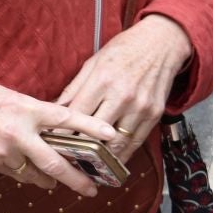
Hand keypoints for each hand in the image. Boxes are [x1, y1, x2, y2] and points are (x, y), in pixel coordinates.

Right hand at [0, 76, 121, 197]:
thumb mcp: (9, 96)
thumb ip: (33, 112)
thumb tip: (54, 127)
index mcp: (26, 110)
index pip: (66, 119)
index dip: (91, 128)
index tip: (112, 136)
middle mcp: (18, 133)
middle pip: (56, 163)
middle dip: (77, 180)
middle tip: (91, 189)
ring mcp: (4, 152)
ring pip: (36, 175)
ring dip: (49, 180)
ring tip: (57, 182)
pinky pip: (15, 174)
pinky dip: (24, 173)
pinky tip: (25, 170)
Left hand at [57, 15, 193, 161]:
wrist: (161, 44)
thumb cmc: (122, 51)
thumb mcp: (93, 63)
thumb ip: (74, 88)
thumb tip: (54, 108)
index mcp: (102, 80)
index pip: (77, 114)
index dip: (62, 131)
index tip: (50, 143)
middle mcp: (122, 96)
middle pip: (96, 133)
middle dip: (79, 149)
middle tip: (66, 160)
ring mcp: (140, 107)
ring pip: (117, 143)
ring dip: (101, 159)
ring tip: (86, 168)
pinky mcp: (154, 115)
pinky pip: (136, 142)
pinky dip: (122, 154)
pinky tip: (110, 162)